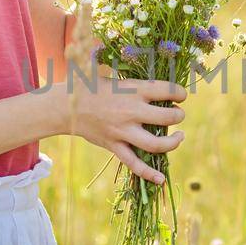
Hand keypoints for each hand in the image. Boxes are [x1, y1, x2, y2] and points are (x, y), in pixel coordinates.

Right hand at [65, 63, 185, 183]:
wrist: (64, 106)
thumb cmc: (88, 85)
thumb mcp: (110, 73)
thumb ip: (129, 75)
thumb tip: (142, 65)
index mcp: (133, 90)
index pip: (168, 90)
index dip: (180, 93)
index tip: (181, 95)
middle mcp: (131, 111)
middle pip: (168, 117)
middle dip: (179, 116)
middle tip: (178, 114)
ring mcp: (123, 131)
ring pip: (156, 144)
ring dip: (173, 143)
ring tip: (180, 137)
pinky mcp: (114, 146)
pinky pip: (134, 164)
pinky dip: (148, 173)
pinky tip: (160, 179)